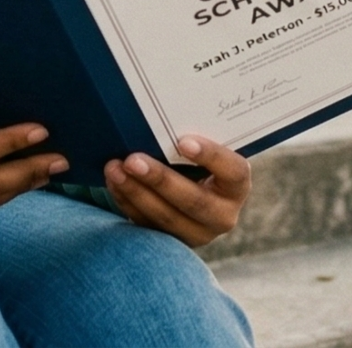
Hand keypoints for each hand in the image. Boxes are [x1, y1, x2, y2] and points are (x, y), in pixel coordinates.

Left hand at [106, 135, 250, 248]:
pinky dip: (127, 201)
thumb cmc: (196, 161)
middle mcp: (222, 215)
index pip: (234, 172)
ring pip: (167, 217)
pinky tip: (114, 182)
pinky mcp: (171, 242)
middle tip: (132, 160)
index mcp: (236, 187)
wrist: (189, 188)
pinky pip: (147, 225)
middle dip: (160, 180)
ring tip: (114, 169)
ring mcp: (197, 233)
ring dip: (136, 192)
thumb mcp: (202, 152)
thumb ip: (189, 142)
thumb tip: (162, 109)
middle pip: (194, 201)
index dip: (211, 157)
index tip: (183, 141)